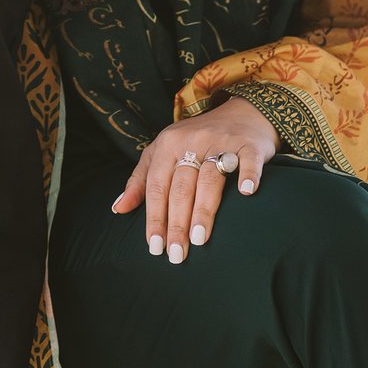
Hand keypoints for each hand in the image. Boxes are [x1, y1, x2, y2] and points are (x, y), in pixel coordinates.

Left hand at [111, 97, 280, 263]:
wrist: (240, 114)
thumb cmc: (194, 140)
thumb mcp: (161, 152)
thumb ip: (140, 181)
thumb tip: (118, 209)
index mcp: (167, 144)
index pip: (157, 185)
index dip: (154, 216)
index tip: (155, 246)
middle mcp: (192, 141)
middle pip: (181, 186)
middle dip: (176, 222)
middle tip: (176, 254)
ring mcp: (221, 141)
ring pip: (209, 178)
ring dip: (203, 210)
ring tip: (199, 240)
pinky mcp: (249, 144)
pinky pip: (248, 160)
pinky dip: (247, 175)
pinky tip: (246, 193)